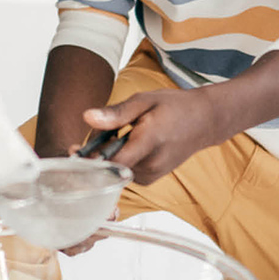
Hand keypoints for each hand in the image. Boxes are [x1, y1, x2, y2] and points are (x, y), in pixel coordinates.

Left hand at [80, 87, 224, 185]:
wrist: (204, 121)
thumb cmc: (174, 107)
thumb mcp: (144, 101)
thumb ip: (115, 113)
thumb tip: (86, 117)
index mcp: (149, 143)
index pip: (112, 163)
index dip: (89, 160)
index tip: (74, 150)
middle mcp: (151, 165)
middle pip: (109, 165)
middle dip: (98, 149)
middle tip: (103, 126)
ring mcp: (152, 175)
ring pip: (115, 169)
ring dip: (109, 152)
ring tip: (122, 130)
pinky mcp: (151, 179)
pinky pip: (124, 171)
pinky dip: (120, 157)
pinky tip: (129, 141)